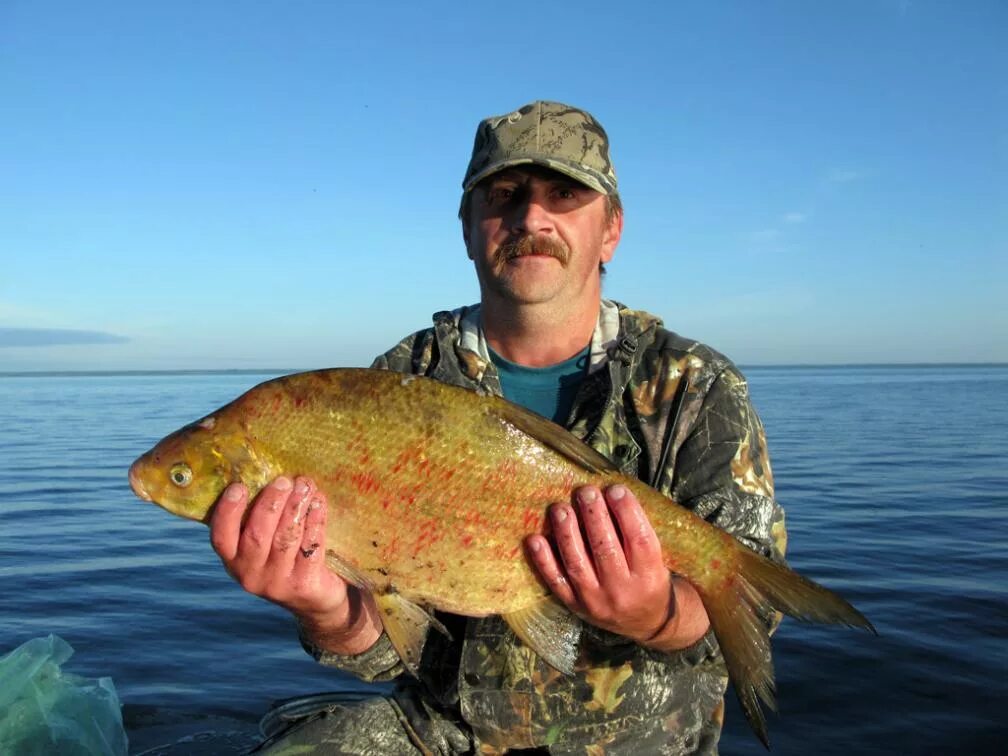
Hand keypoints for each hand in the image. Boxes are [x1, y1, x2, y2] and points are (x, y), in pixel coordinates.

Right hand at [209, 476, 381, 654]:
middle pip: (257, 536)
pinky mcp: (303, 585)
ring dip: (296, 508)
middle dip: (271, 504)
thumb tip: (265, 473)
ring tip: (305, 485)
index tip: (238, 486)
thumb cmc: (287, 558)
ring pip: (285, 539)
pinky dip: (315, 521)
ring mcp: (276, 583)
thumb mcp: (265, 544)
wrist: (316, 600)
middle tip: (284, 480)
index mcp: (234, 561)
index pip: (220, 538)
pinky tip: (319, 503)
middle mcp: (250, 575)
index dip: (227, 512)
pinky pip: (309, 547)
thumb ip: (259, 518)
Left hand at [524, 484, 709, 649]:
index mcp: (649, 576)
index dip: (627, 512)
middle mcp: (623, 590)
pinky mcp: (575, 606)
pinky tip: (535, 539)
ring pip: (577, 563)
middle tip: (586, 491)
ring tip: (560, 508)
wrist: (645, 622)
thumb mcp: (657, 559)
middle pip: (606, 549)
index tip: (615, 489)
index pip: (639, 540)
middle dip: (594, 516)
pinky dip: (543, 560)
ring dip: (566, 533)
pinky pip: (556, 581)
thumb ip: (637, 531)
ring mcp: (596, 601)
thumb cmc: (648, 579)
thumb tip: (611, 493)